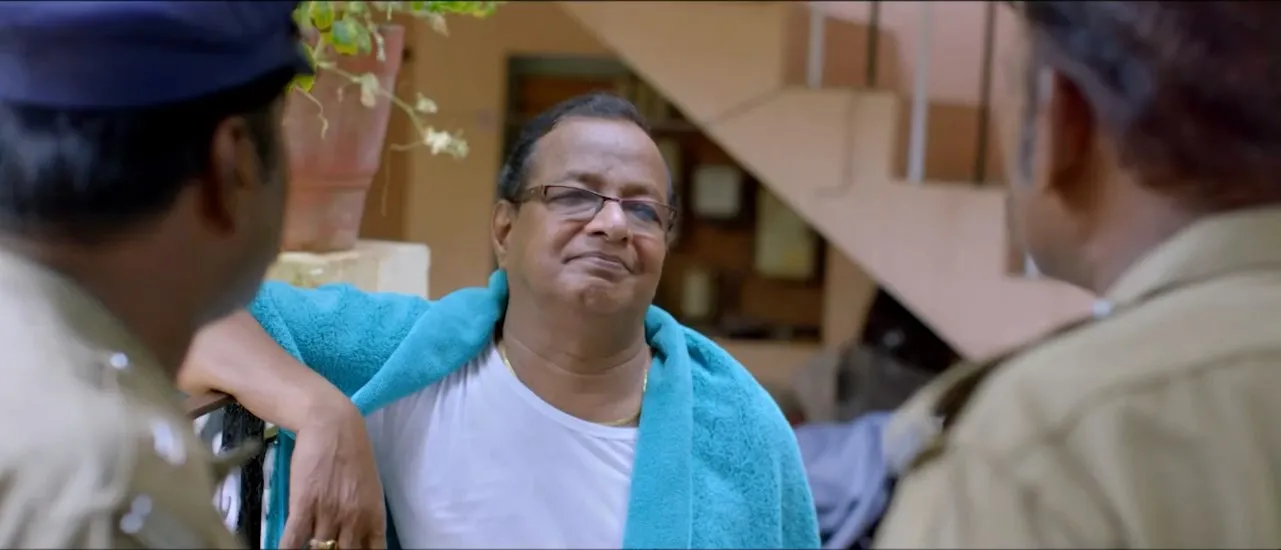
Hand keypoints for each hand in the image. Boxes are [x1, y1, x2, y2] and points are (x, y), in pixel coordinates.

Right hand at [279, 400, 386, 549]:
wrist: (332, 424)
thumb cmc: (353, 454)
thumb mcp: (369, 489)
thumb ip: (365, 517)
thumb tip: (361, 541)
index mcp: (374, 517)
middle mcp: (353, 520)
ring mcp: (328, 514)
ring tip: (308, 548)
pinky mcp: (303, 506)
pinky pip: (292, 541)